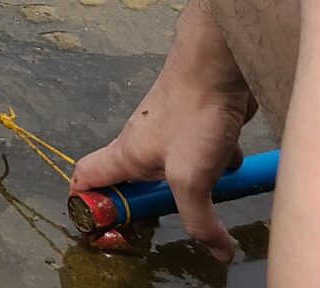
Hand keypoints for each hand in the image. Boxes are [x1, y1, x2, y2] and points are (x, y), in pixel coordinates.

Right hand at [67, 0, 258, 260]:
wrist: (221, 66)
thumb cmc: (192, 116)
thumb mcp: (190, 177)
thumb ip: (199, 219)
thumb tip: (218, 253)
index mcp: (126, 154)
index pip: (86, 177)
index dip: (85, 202)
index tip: (99, 227)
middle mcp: (144, 144)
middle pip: (135, 180)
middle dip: (150, 202)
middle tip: (165, 225)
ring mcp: (174, 134)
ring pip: (176, 169)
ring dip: (193, 184)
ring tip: (211, 196)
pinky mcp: (200, 126)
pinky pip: (205, 154)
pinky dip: (220, 162)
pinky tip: (234, 160)